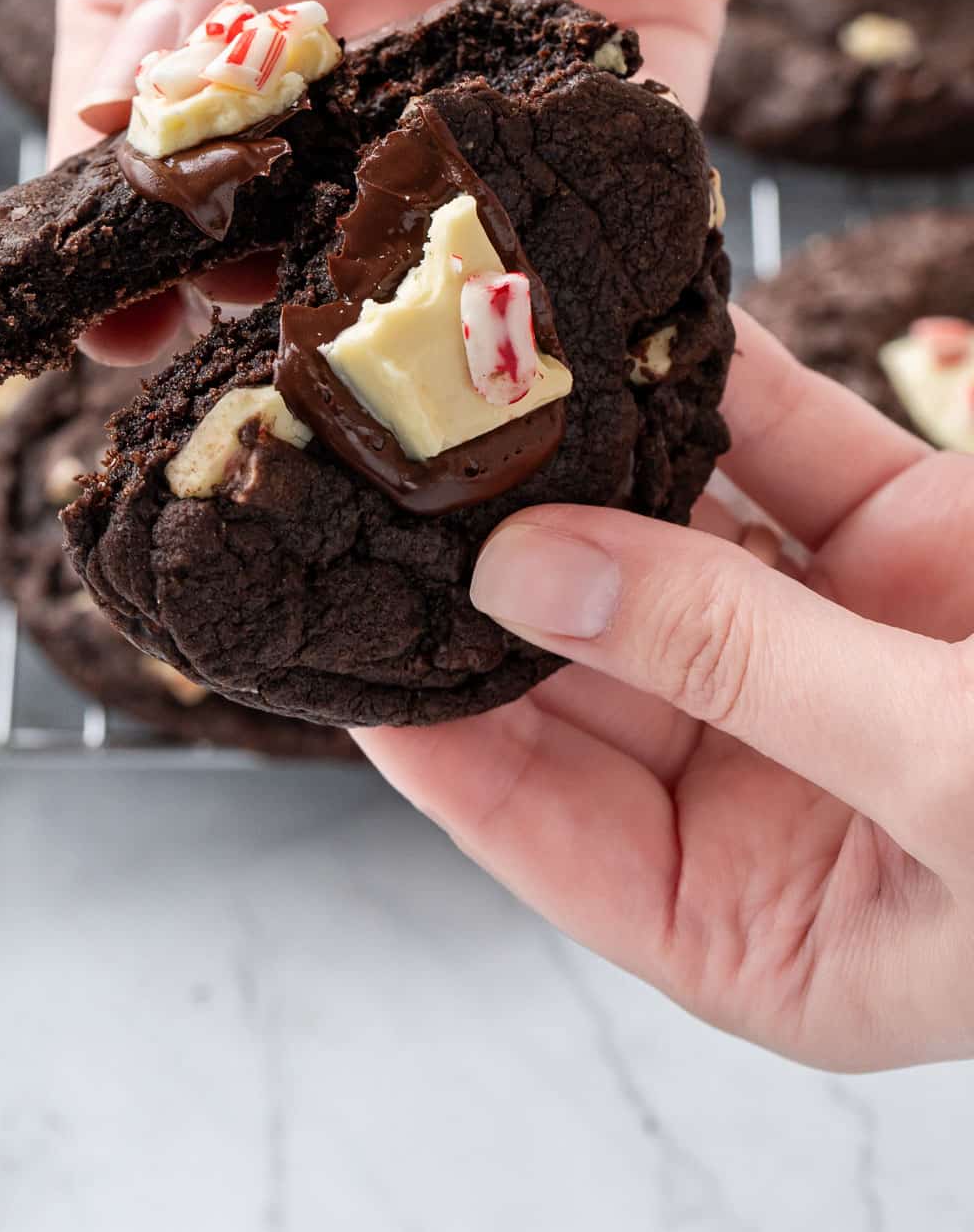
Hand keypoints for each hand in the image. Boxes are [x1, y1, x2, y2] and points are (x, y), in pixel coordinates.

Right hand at [54, 0, 930, 361]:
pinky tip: (571, 300)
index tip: (113, 329)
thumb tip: (144, 84)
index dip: (126, 223)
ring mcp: (477, 25)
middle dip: (269, 284)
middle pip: (282, 186)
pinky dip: (593, 229)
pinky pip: (607, 154)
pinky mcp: (628, 22)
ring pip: (434, 195)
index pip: (143, 105)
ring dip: (419, 286)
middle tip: (268, 376)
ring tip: (406, 379)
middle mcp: (338, 3)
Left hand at [363, 309, 973, 1070]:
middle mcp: (777, 779)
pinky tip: (626, 312)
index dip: (425, 717)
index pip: (537, 815)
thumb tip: (529, 570)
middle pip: (588, 653)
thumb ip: (734, 667)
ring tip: (470, 355)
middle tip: (374, 444)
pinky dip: (717, 383)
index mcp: (762, 919)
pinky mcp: (914, 543)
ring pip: (675, 535)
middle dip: (494, 550)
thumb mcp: (947, 779)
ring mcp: (841, 652)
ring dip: (587, 448)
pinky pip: (783, 452)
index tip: (320, 614)